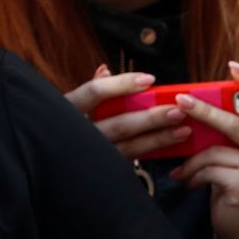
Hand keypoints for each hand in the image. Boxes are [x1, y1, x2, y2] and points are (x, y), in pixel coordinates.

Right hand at [64, 64, 191, 158]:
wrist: (54, 166)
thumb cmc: (71, 126)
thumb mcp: (74, 106)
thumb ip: (92, 89)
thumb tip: (105, 69)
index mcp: (69, 110)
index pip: (94, 93)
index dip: (121, 85)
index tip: (150, 79)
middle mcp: (79, 135)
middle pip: (118, 124)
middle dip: (150, 117)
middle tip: (177, 110)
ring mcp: (92, 155)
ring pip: (129, 147)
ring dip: (159, 138)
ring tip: (183, 129)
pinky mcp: (105, 169)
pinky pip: (132, 160)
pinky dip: (152, 151)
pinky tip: (171, 144)